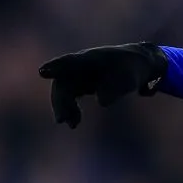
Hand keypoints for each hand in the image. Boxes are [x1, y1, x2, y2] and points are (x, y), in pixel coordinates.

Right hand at [38, 43, 167, 127]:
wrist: (140, 65)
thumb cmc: (135, 68)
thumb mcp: (130, 79)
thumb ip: (117, 88)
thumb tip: (101, 102)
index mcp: (93, 58)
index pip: (71, 61)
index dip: (56, 66)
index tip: (42, 72)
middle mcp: (82, 65)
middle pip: (63, 81)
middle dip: (60, 100)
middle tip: (62, 119)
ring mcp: (80, 74)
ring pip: (64, 91)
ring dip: (64, 107)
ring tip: (73, 124)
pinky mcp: (81, 84)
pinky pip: (69, 97)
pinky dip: (70, 109)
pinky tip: (75, 123)